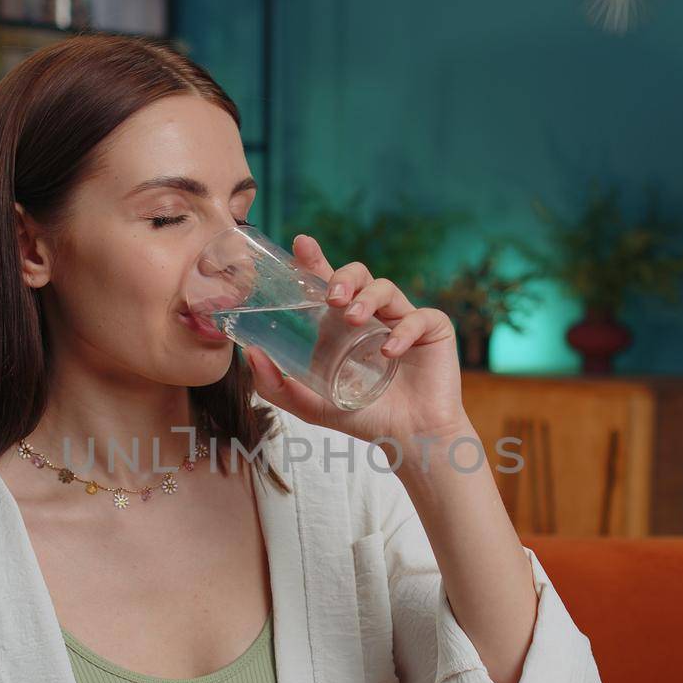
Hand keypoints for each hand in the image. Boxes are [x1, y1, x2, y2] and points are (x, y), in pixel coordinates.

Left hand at [243, 233, 471, 457]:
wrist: (410, 438)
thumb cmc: (364, 419)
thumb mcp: (310, 405)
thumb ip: (276, 386)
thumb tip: (248, 354)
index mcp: (344, 324)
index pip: (328, 283)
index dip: (315, 260)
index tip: (300, 244)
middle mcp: (373, 315)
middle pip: (358, 275)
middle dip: (342, 277)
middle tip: (330, 299)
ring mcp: (403, 319)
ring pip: (386, 287)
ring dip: (367, 298)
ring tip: (353, 319)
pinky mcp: (433, 330)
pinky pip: (419, 316)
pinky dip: (403, 329)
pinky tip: (388, 349)